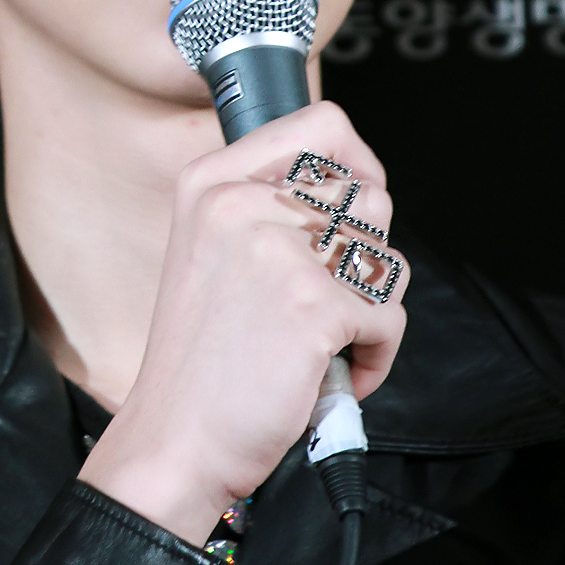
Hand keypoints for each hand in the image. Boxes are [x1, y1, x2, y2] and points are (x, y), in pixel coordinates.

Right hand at [78, 101, 407, 546]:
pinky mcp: (312, 306)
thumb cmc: (201, 358)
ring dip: (373, 309)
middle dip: (366, 255)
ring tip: (329, 340)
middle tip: (330, 297)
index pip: (322, 124)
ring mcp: (276, 252)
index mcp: (210, 181)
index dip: (360, 163)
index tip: (356, 206)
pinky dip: (375, 356)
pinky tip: (331, 373)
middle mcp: (239, 203)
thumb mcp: (212, 250)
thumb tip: (361, 185)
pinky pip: (389, 316)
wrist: (175, 440)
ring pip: (386, 255)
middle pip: (367, 194)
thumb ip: (270, 207)